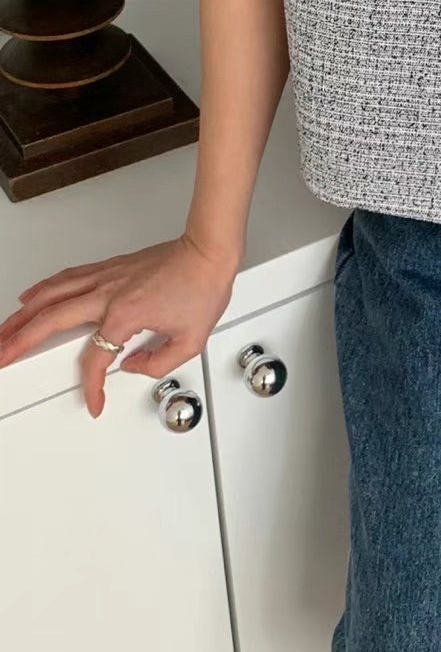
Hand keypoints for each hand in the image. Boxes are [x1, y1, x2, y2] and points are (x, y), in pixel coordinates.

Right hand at [0, 233, 238, 417]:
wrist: (209, 251)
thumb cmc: (203, 285)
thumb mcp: (190, 339)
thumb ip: (158, 363)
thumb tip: (134, 366)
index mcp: (125, 315)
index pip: (96, 359)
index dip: (91, 386)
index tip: (93, 400)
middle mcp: (108, 294)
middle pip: (51, 320)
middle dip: (20, 341)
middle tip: (2, 355)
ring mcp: (106, 278)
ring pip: (51, 295)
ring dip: (23, 315)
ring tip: (5, 331)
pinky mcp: (110, 268)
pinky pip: (67, 278)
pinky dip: (44, 288)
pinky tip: (32, 296)